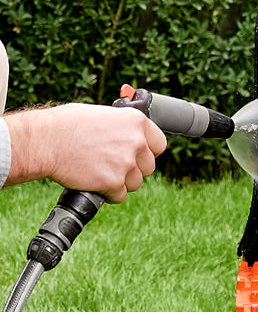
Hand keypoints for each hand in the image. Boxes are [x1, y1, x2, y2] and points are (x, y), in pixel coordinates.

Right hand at [4, 104, 166, 202]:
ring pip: (135, 184)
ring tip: (99, 173)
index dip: (147, 152)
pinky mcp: (113, 182)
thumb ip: (121, 127)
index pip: (159, 144)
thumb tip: (129, 134)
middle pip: (148, 167)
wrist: (46, 141)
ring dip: (120, 183)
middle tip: (112, 165)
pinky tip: (95, 183)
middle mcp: (136, 142)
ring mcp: (126, 163)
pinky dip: (108, 194)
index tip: (138, 156)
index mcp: (136, 121)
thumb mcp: (102, 115)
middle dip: (133, 169)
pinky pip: (119, 196)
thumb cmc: (66, 125)